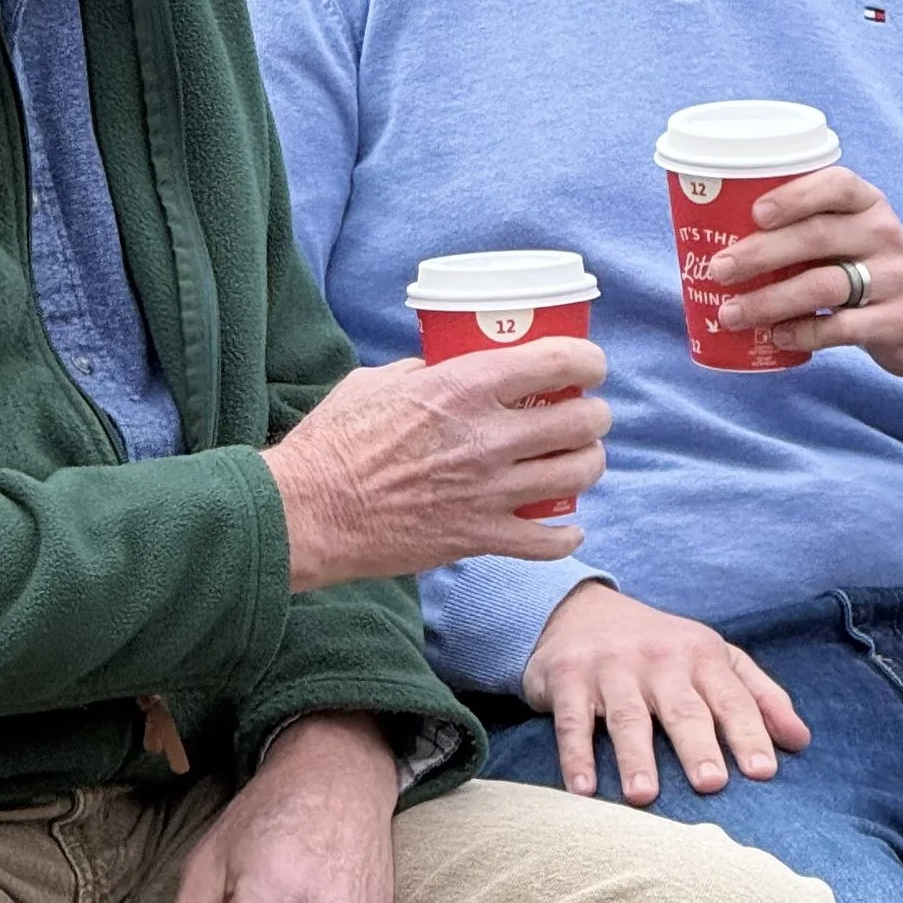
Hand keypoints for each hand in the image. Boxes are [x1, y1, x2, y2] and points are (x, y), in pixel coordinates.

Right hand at [265, 339, 609, 592]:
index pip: (556, 361)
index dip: (588, 360)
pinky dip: (566, 535)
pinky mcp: (478, 537)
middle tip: (584, 415)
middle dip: (593, 416)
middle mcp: (487, 437)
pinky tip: (565, 526)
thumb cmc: (333, 441)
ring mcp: (488, 491)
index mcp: (463, 386)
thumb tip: (447, 368)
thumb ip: (424, 371)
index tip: (589, 366)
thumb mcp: (377, 381)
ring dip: (587, 464)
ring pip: (577, 476)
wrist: (309, 512)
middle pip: (581, 422)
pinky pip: (548, 542)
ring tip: (578, 460)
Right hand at [520, 585, 809, 803]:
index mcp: (702, 656)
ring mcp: (611, 668)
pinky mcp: (567, 678)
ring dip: (635, 757)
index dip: (749, 733)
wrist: (580, 609)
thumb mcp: (714, 658)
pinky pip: (572, 721)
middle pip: (682, 708)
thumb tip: (802, 740)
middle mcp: (659, 661)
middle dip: (697, 745)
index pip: (732, 698)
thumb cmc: (661, 649)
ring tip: (645, 797)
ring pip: (627, 717)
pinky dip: (575, 755)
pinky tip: (582, 791)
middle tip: (710, 784)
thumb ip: (760, 696)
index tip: (763, 772)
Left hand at [710, 168, 902, 381]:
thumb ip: (809, 227)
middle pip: (816, 237)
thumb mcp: (857, 231)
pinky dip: (803, 332)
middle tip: (718, 269)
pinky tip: (776, 337)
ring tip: (730, 313)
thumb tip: (719, 238)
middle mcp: (882, 234)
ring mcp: (893, 279)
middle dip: (761, 253)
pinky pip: (842, 327)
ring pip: (823, 285)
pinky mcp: (896, 321)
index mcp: (868, 203)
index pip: (836, 185)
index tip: (755, 213)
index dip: (794, 196)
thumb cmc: (874, 263)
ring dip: (770, 300)